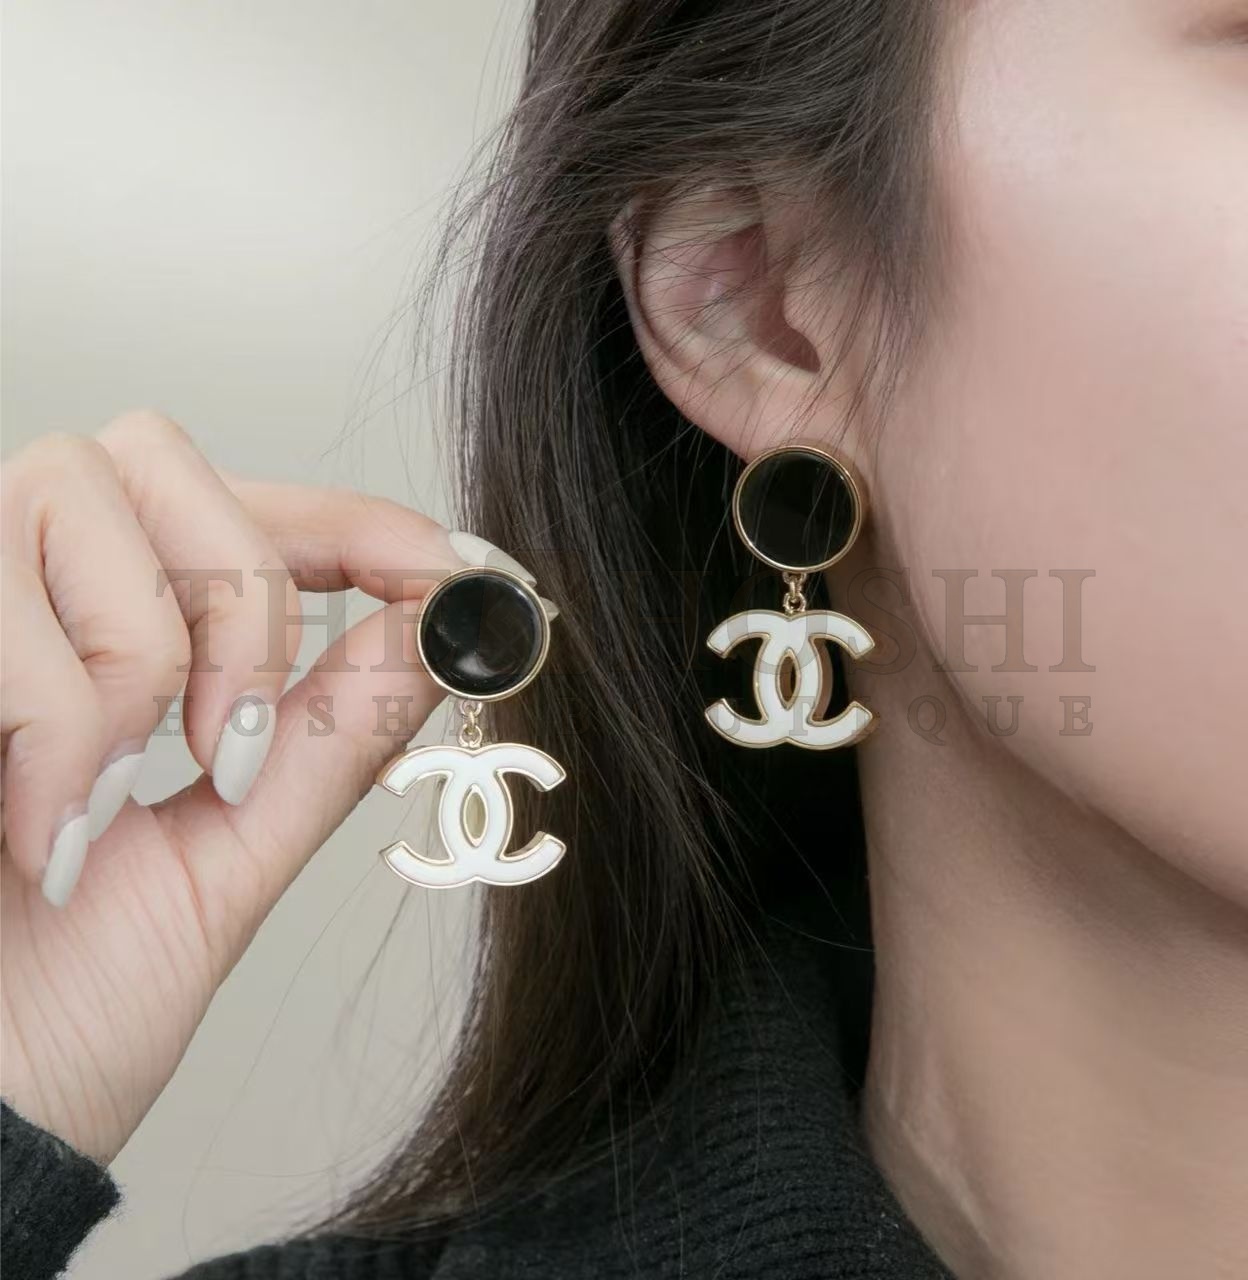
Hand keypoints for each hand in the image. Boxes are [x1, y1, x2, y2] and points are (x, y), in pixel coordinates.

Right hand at [0, 410, 495, 1163]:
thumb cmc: (62, 1006)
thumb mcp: (232, 852)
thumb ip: (335, 731)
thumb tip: (443, 627)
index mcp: (116, 632)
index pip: (252, 504)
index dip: (359, 520)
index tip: (445, 572)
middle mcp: (23, 590)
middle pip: (157, 456)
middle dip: (237, 598)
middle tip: (232, 747)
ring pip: (72, 496)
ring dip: (137, 667)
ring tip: (100, 799)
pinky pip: (4, 613)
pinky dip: (57, 729)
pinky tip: (35, 829)